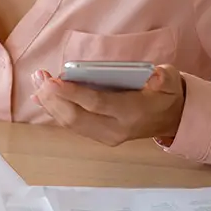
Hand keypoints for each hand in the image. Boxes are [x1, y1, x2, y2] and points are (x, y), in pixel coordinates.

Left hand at [31, 65, 185, 146]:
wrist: (172, 119)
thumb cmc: (166, 94)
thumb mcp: (169, 80)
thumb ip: (161, 76)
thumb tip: (149, 74)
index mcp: (132, 113)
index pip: (97, 103)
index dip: (72, 93)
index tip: (52, 81)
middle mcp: (116, 129)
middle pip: (76, 117)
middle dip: (53, 97)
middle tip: (39, 77)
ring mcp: (106, 136)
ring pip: (71, 123)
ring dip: (50, 103)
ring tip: (37, 82)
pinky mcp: (99, 136)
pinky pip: (72, 125)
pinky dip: (55, 111)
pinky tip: (41, 97)